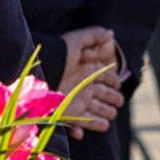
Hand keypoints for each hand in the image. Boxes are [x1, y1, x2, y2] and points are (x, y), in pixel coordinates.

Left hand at [57, 26, 125, 140]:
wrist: (40, 74)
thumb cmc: (58, 55)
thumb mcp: (76, 41)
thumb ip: (94, 36)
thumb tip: (111, 32)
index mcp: (87, 71)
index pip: (105, 77)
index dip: (113, 81)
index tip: (119, 85)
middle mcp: (84, 86)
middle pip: (103, 95)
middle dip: (113, 99)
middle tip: (119, 102)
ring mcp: (77, 101)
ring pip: (97, 110)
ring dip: (105, 113)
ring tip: (112, 115)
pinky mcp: (71, 113)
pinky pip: (83, 123)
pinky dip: (89, 127)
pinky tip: (99, 127)